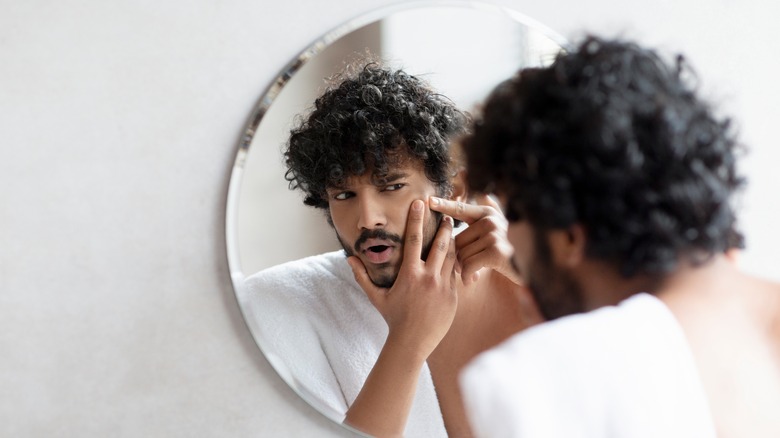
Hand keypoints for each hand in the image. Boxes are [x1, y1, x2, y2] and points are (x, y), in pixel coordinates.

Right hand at [347, 199, 458, 358]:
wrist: (412, 342)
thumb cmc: (393, 318)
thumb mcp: (376, 297)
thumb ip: (362, 276)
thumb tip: (349, 259)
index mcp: (409, 274)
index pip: (413, 240)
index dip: (416, 219)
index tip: (419, 204)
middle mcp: (428, 277)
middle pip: (440, 244)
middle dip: (444, 226)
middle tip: (447, 213)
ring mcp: (443, 286)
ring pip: (452, 257)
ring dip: (453, 241)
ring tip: (455, 229)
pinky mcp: (453, 295)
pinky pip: (457, 273)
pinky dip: (457, 262)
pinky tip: (459, 253)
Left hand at [429, 194, 522, 285]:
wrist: (529, 271)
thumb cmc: (509, 251)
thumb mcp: (501, 230)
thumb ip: (492, 213)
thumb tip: (486, 194)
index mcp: (487, 213)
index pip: (460, 209)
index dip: (444, 205)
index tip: (428, 200)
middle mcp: (491, 220)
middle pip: (456, 240)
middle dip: (456, 258)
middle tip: (462, 268)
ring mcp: (494, 234)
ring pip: (461, 254)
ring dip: (462, 269)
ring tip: (470, 274)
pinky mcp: (496, 251)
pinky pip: (469, 265)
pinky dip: (467, 276)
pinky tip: (471, 281)